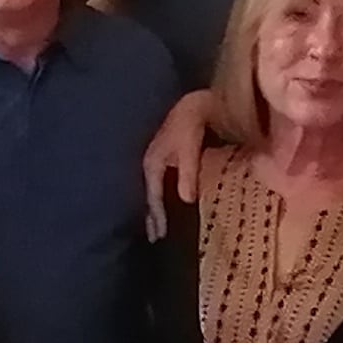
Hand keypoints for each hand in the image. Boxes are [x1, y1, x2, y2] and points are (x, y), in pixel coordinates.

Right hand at [140, 88, 218, 236]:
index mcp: (152, 164)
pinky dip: (161, 197)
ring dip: (154, 208)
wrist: (194, 104)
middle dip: (151, 217)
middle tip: (154, 238)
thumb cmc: (192, 124)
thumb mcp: (190, 148)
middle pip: (148, 196)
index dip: (157, 217)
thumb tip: (186, 200)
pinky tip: (166, 203)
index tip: (160, 235)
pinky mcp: (164, 158)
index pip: (153, 197)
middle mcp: (150, 164)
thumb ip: (188, 173)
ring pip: (152, 191)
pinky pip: (160, 184)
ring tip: (157, 226)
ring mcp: (156, 161)